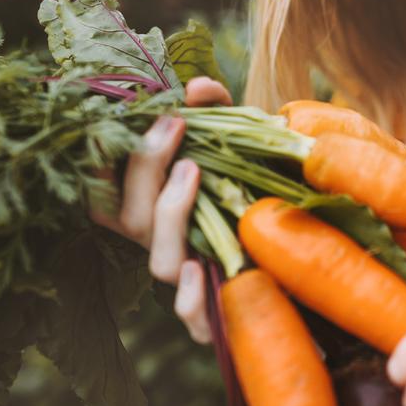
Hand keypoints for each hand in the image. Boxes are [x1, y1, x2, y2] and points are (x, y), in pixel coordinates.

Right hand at [89, 76, 231, 343]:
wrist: (303, 239)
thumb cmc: (257, 185)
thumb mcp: (236, 143)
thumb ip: (217, 111)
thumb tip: (200, 87)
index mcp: (152, 209)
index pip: (103, 190)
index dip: (102, 156)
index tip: (134, 113)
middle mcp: (162, 243)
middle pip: (128, 216)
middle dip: (143, 166)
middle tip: (174, 124)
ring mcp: (187, 278)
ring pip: (158, 261)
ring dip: (169, 214)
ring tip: (191, 170)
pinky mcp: (216, 313)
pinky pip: (191, 319)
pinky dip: (190, 301)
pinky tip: (197, 268)